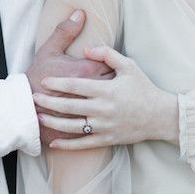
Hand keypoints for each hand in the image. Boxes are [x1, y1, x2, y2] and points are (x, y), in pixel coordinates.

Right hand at [25, 12, 113, 146]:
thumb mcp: (48, 50)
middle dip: (117, 81)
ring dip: (114, 99)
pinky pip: (103, 120)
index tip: (110, 62)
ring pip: (112, 103)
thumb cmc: (35, 78)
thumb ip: (65, 31)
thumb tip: (80, 13)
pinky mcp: (85, 124)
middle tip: (117, 79)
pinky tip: (104, 113)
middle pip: (116, 83)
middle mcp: (91, 92)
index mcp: (86, 71)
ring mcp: (90, 110)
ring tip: (112, 96)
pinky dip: (106, 116)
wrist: (23, 108)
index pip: (111, 63)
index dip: (111, 62)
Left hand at [32, 45, 178, 149]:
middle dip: (49, 102)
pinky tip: (53, 142)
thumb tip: (87, 49)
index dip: (58, 83)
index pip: (76, 86)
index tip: (44, 80)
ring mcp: (105, 126)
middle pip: (70, 106)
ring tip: (39, 117)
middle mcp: (103, 109)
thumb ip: (107, 54)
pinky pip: (83, 144)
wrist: (161, 116)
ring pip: (73, 126)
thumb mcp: (129, 66)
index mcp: (107, 90)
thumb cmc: (144, 89)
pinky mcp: (107, 139)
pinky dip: (67, 145)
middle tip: (33, 98)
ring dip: (53, 123)